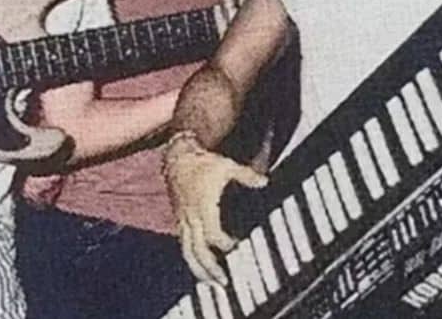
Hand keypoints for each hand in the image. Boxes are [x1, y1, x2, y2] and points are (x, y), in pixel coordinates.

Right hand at [164, 134, 266, 283]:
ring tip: (213, 283)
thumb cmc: (202, 162)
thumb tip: (264, 181)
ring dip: (200, 270)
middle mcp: (190, 218)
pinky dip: (193, 260)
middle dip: (210, 269)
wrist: (177, 157)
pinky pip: (184, 246)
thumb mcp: (226, 165)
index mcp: (202, 207)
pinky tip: (202, 269)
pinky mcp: (179, 221)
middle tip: (224, 282)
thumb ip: (247, 175)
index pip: (213, 234)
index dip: (225, 244)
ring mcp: (183, 221)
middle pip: (197, 251)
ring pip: (187, 253)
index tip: (237, 246)